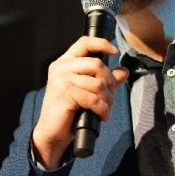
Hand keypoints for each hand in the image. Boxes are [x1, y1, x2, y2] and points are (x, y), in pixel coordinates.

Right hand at [31, 35, 127, 167]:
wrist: (52, 133)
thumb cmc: (68, 112)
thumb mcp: (88, 91)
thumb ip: (104, 79)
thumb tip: (123, 71)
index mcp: (64, 63)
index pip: (84, 42)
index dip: (102, 44)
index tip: (115, 52)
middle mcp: (61, 68)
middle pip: (96, 63)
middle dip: (109, 82)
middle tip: (110, 97)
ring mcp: (61, 80)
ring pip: (97, 83)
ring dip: (107, 99)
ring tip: (105, 108)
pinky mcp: (65, 94)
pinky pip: (93, 98)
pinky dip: (102, 109)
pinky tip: (101, 115)